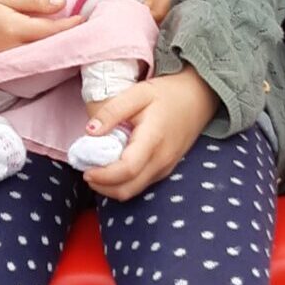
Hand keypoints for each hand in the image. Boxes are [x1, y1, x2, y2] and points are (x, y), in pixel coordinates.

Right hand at [0, 0, 81, 58]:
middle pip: (48, 48)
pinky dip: (42, 58)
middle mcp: (12, 50)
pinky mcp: (4, 69)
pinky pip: (29, 65)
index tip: (83, 19)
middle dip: (67, 41)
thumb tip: (61, 3)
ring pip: (40, 59)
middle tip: (85, 33)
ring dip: (57, 51)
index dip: (69, 26)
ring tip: (72, 41)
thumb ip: (33, 0)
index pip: (49, 30)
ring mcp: (8, 63)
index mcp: (13, 29)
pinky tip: (52, 52)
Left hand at [79, 68, 218, 200]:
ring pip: (133, 191)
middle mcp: (161, 160)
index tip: (85, 169)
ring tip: (96, 169)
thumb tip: (89, 132)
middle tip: (85, 171)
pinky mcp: (165, 170)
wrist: (199, 97)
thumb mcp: (138, 93)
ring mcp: (165, 168)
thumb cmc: (168, 93)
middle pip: (128, 189)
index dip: (103, 176)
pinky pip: (141, 184)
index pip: (127, 170)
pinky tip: (113, 167)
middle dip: (102, 186)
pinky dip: (122, 182)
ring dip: (111, 186)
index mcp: (153, 140)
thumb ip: (113, 111)